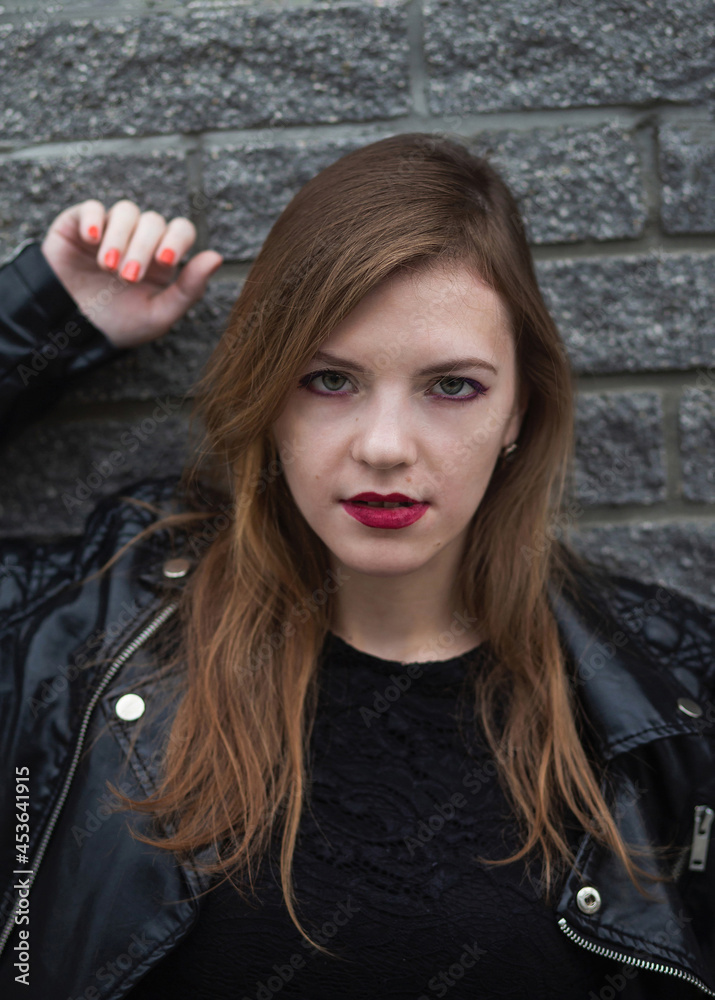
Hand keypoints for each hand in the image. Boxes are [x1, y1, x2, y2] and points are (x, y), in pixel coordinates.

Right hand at [40, 199, 223, 348]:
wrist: (74, 331)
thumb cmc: (121, 324)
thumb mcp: (159, 315)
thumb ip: (189, 288)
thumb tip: (216, 257)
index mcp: (163, 258)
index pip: (181, 230)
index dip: (176, 239)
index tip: (164, 262)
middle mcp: (140, 239)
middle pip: (153, 221)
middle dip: (142, 248)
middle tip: (128, 277)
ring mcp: (111, 229)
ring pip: (126, 211)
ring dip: (120, 238)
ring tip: (108, 267)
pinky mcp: (79, 226)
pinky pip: (92, 207)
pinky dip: (94, 219)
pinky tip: (91, 239)